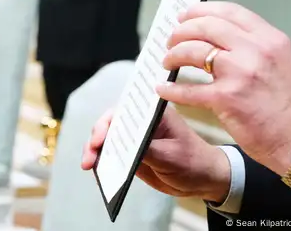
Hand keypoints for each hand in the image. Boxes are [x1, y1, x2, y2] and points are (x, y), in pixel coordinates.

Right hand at [82, 107, 230, 202]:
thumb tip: (123, 145)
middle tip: (90, 155)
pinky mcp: (130, 153)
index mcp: (153, 114)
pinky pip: (110, 154)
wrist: (203, 180)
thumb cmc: (193, 162)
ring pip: (105, 139)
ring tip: (87, 164)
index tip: (101, 138)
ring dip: (94, 150)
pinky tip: (94, 168)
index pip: (124, 110)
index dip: (108, 122)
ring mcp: (133, 138)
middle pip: (109, 123)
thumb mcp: (171, 157)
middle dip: (96, 137)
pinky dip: (100, 160)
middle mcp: (140, 122)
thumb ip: (147, 150)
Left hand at [159, 1, 290, 177]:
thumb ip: (253, 45)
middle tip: (171, 40)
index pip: (229, 11)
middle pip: (205, 27)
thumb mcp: (279, 62)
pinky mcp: (226, 98)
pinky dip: (171, 89)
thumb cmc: (289, 104)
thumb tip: (216, 36)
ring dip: (173, 55)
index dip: (201, 10)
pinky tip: (164, 89)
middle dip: (181, 31)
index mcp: (270, 39)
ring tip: (168, 62)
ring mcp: (240, 73)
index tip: (185, 15)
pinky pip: (188, 89)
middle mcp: (255, 50)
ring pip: (192, 51)